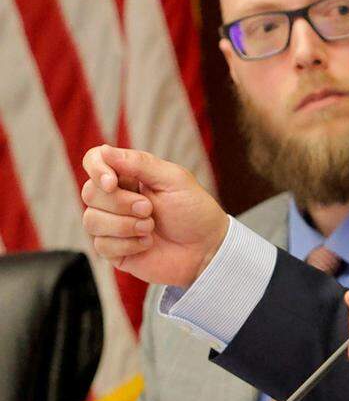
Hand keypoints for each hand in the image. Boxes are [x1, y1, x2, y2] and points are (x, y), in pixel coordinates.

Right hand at [81, 145, 228, 287]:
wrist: (207, 248)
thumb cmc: (194, 210)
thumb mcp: (174, 180)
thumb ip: (140, 164)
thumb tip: (105, 150)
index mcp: (130, 175)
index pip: (94, 161)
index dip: (97, 170)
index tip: (112, 182)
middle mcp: (116, 198)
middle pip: (90, 193)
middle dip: (121, 203)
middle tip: (149, 209)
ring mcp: (112, 225)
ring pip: (91, 220)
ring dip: (125, 225)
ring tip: (151, 227)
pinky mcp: (113, 250)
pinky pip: (101, 245)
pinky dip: (128, 244)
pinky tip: (148, 243)